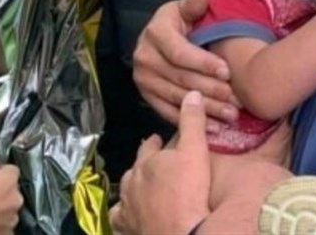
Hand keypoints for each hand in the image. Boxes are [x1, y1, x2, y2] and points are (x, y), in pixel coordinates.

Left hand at [110, 91, 210, 234]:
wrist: (180, 232)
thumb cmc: (189, 190)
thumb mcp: (196, 149)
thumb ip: (193, 121)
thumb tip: (192, 93)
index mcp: (147, 160)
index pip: (150, 145)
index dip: (156, 142)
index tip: (159, 139)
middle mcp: (132, 181)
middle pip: (137, 167)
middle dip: (145, 163)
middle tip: (155, 161)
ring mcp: (128, 205)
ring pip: (126, 190)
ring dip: (134, 186)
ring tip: (143, 185)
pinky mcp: (127, 226)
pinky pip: (119, 217)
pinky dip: (124, 212)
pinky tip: (129, 213)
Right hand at [133, 0, 239, 127]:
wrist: (159, 38)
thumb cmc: (179, 21)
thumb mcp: (185, 9)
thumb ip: (195, 4)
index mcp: (155, 33)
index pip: (181, 53)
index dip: (204, 64)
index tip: (227, 72)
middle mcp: (144, 57)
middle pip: (181, 78)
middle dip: (211, 91)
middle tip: (235, 101)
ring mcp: (143, 79)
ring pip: (177, 97)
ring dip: (205, 110)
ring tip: (230, 116)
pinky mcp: (146, 96)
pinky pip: (169, 111)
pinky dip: (191, 120)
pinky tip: (213, 127)